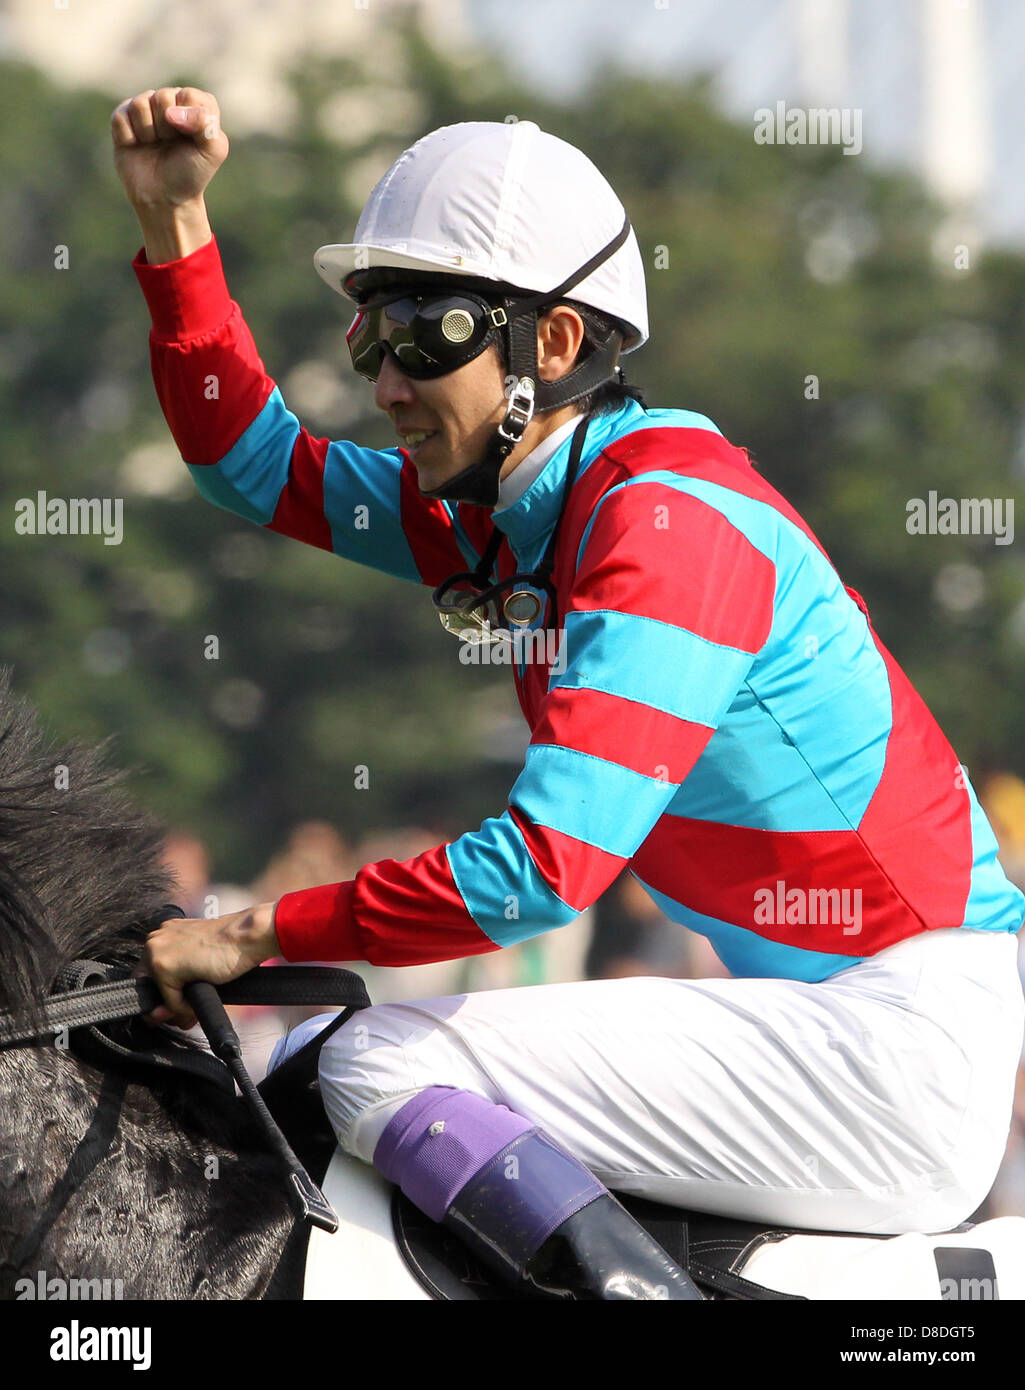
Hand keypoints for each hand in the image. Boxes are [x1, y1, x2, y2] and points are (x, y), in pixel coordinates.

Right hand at [111, 85, 228, 209]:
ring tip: (154, 145)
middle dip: (167, 128)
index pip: (189, 96)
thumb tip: (171, 112)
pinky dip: (129, 136)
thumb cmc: (191, 175)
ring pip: (139, 104)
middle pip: (162, 97)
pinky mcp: (123, 119)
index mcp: (196, 106)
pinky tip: (137, 146)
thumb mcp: (212, 152)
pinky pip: (120, 116)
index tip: (189, 140)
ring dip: (148, 132)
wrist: (164, 199)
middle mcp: (170, 102)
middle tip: (170, 144)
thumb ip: (206, 124)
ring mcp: (146, 109)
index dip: (187, 120)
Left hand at [138, 901, 279, 1029]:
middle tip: (184, 1017)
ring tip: (191, 1014)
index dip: (163, 996)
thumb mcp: (200, 957)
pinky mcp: (164, 966)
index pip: (150, 974)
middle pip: (147, 987)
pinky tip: (198, 1000)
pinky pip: (168, 1001)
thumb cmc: (233, 946)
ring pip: (156, 996)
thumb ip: (182, 976)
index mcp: (166, 934)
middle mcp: (156, 940)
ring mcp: (157, 952)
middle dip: (165, 1008)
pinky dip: (183, 1008)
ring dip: (174, 1011)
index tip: (178, 1007)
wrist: (248, 936)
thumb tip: (166, 1009)